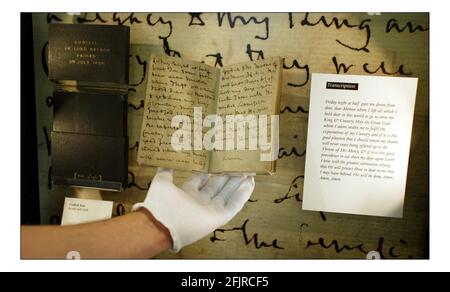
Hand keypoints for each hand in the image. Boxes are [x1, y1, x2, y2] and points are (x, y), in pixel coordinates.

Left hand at [133, 168, 254, 251]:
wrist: (161, 224)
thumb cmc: (160, 203)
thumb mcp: (162, 181)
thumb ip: (166, 170)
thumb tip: (166, 158)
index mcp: (187, 193)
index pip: (202, 178)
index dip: (211, 168)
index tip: (219, 157)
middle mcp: (200, 201)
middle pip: (217, 185)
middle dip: (228, 174)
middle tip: (237, 162)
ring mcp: (210, 209)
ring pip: (228, 194)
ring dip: (238, 183)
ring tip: (248, 171)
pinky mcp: (218, 217)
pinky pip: (233, 206)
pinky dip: (243, 195)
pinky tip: (250, 183)